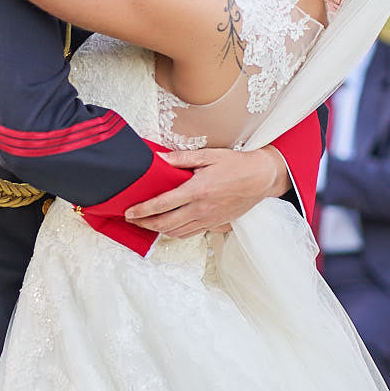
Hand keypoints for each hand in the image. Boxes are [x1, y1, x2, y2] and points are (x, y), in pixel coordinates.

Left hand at [124, 147, 288, 237]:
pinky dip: (173, 233)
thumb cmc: (235, 165)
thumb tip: (159, 159)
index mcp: (197, 190)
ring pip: (175, 232)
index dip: (142, 210)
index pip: (162, 204)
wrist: (260, 179)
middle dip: (144, 223)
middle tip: (131, 219)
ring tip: (145, 223)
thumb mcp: (208, 155)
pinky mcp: (214, 225)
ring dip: (157, 230)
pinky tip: (167, 226)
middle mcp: (200, 209)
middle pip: (165, 223)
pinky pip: (188, 234)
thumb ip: (181, 159)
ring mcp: (208, 220)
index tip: (129, 212)